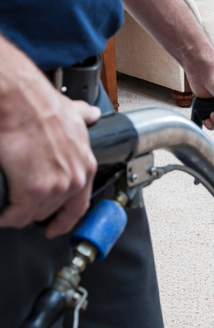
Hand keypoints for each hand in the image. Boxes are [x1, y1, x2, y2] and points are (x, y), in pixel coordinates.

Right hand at [0, 41, 98, 237]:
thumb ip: (83, 117)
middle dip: (35, 210)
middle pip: (52, 210)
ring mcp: (55, 186)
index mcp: (86, 166)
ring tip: (8, 207)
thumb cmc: (41, 105)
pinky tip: (2, 212)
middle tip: (20, 206)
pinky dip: (7, 216)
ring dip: (18, 213)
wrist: (20, 99)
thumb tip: (91, 114)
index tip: (55, 227)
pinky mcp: (32, 189)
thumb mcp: (73, 112)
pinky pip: (17, 215)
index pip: (79, 205)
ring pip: (33, 214)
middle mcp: (75, 179)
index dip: (65, 220)